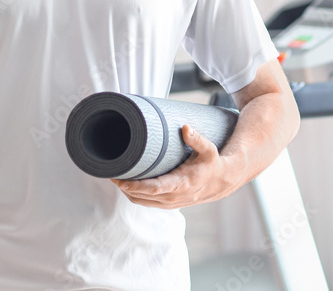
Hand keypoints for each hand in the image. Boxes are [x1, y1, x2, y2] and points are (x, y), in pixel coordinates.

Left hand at [111, 125, 243, 209]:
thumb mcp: (209, 150)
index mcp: (182, 184)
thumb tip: (185, 127)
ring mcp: (171, 203)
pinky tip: (127, 184)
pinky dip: (134, 195)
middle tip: (111, 171)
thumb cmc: (212, 164)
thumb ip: (197, 139)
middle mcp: (175, 197)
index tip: (119, 178)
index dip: (135, 185)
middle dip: (124, 186)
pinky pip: (146, 202)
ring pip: (142, 201)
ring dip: (127, 192)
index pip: (154, 188)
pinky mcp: (168, 204)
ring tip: (115, 176)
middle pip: (142, 196)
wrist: (221, 182)